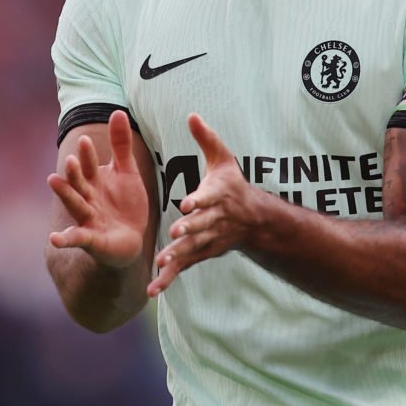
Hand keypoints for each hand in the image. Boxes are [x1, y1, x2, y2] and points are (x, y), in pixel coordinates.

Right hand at [48, 110, 150, 268]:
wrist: (130, 241)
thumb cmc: (125, 205)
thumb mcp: (127, 172)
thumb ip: (120, 145)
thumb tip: (118, 110)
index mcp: (95, 181)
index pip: (90, 165)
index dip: (88, 154)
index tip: (85, 140)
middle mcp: (87, 197)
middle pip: (79, 182)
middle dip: (74, 172)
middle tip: (71, 160)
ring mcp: (88, 218)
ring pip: (75, 204)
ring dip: (65, 194)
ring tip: (53, 181)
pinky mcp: (92, 240)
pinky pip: (77, 238)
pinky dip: (65, 239)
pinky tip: (54, 239)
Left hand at [149, 113, 271, 295]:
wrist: (253, 220)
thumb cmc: (233, 184)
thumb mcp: (223, 158)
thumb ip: (206, 138)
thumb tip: (191, 114)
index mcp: (217, 195)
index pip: (208, 197)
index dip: (199, 200)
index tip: (188, 203)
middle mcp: (213, 219)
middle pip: (200, 225)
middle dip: (189, 229)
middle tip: (175, 232)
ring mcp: (208, 239)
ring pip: (192, 248)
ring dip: (178, 255)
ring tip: (162, 262)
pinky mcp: (201, 253)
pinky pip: (184, 267)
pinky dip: (169, 279)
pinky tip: (153, 290)